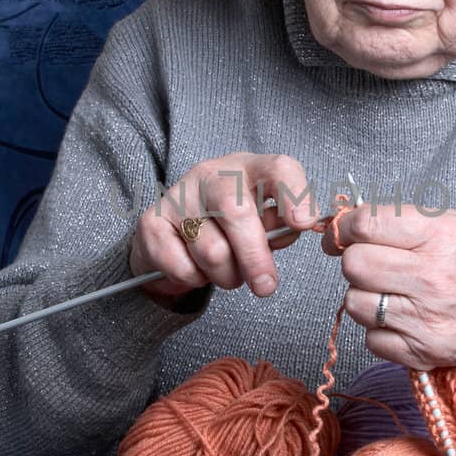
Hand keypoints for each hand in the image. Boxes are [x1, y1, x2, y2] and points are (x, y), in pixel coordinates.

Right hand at [129, 153, 321, 303]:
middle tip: (266, 287)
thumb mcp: (263, 221)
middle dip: (255, 257)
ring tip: (227, 271)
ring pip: (212, 251)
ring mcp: (178, 195)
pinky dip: (195, 280)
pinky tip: (196, 268)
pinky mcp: (151, 222)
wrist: (172, 234)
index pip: (278, 168)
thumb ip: (281, 225)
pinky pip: (183, 267)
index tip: (304, 224)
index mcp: (249, 169)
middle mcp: (211, 174)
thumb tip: (294, 227)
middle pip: (237, 211)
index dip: (294, 194)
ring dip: (226, 276)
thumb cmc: (231, 227)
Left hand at [321, 203, 455, 372]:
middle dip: (355, 259)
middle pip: (354, 265)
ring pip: (355, 304)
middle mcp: (431, 278)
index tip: (343, 232)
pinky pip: (371, 340)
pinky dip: (380, 330)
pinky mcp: (423, 352)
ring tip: (392, 291)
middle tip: (372, 261)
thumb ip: (406, 220)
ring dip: (365, 295)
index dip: (345, 227)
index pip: (367, 225)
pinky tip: (402, 318)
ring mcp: (426, 319)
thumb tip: (351, 223)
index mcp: (441, 236)